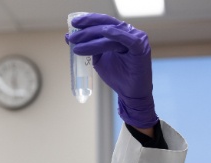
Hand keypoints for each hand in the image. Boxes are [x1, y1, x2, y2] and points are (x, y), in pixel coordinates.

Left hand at [67, 13, 157, 127]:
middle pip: (106, 24)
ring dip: (92, 37)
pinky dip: (116, 34)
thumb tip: (68, 36)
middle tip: (72, 36)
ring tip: (77, 44)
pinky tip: (104, 32)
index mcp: (119, 32)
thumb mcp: (98, 59)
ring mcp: (137, 38)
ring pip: (111, 33)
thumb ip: (87, 46)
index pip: (103, 21)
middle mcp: (129, 32)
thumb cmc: (117, 75)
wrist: (130, 93)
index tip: (73, 22)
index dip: (88, 20)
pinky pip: (128, 39)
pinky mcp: (141, 48)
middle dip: (87, 29)